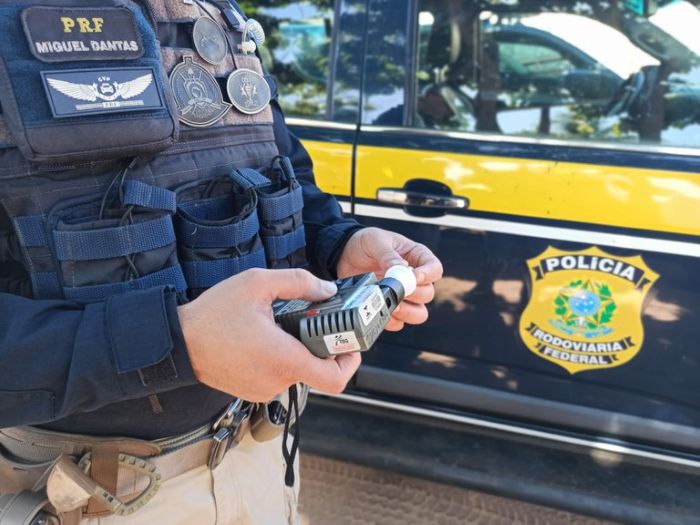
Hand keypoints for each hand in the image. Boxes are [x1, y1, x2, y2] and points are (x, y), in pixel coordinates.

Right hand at [178, 268, 360, 401]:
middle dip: (318, 345)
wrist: (178, 342)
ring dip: (295, 351)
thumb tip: (327, 290)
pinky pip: (278, 375)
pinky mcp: (253, 390)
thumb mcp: (257, 284)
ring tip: (278, 327)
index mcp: (284, 358)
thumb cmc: (212, 315)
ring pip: (296, 371)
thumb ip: (299, 283)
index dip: (350, 363)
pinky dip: (278, 358)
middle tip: (309, 322)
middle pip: (316, 369)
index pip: (334, 378)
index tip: (350, 345)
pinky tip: (262, 339)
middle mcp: (277, 380)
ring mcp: (264, 389)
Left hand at [337, 227, 442, 330]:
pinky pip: (398, 323)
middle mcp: (413, 279)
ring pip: (419, 313)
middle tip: (397, 290)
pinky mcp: (389, 309)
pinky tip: (379, 311)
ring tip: (391, 304)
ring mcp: (402, 296)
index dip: (428, 275)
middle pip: (428, 294)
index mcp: (416, 257)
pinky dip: (391, 320)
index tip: (413, 276)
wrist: (342, 255)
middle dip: (414, 294)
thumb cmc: (363, 243)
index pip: (435, 269)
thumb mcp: (375, 241)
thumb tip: (402, 269)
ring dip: (407, 312)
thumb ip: (388, 255)